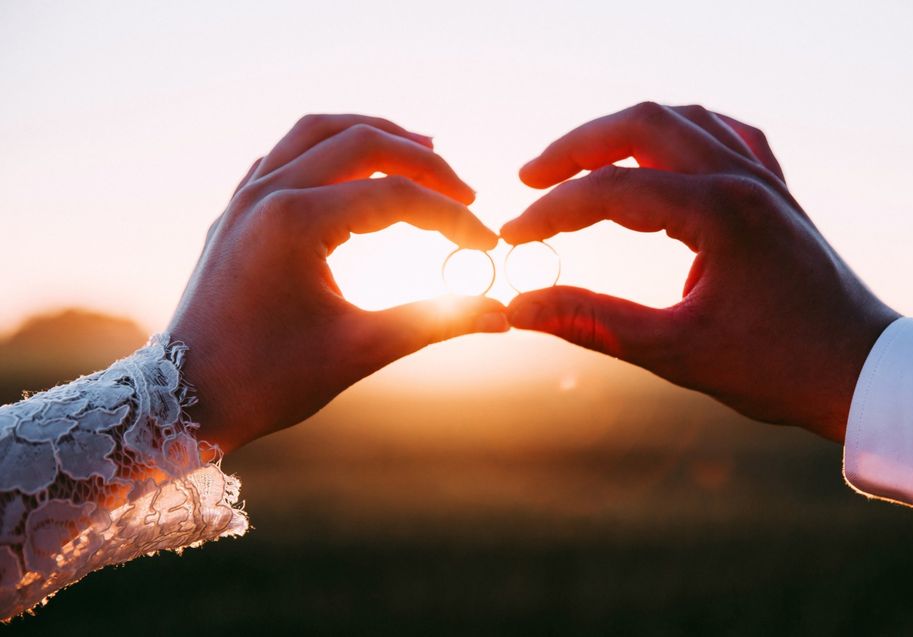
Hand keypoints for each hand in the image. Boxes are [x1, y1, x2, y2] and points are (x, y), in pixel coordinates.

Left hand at [169, 114, 506, 452]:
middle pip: (362, 143)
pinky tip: (357, 167)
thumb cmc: (268, 380)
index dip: (451, 218)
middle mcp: (267, 193)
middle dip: (423, 163)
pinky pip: (288, 151)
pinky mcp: (238, 208)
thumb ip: (435, 322)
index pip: (396, 198)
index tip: (486, 245)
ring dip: (375, 135)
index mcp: (295, 222)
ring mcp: (246, 195)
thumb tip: (503, 316)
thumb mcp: (360, 350)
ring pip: (319, 131)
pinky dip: (332, 147)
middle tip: (465, 193)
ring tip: (424, 150)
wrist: (186, 400)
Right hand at [501, 102, 898, 441]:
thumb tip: (519, 308)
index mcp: (719, 213)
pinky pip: (724, 136)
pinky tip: (662, 153)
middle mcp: (743, 180)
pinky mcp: (776, 193)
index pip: (610, 191)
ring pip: (681, 120)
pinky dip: (680, 135)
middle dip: (576, 147)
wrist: (863, 373)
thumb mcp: (675, 352)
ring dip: (622, 134)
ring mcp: (764, 180)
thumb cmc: (779, 369)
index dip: (550, 212)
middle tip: (529, 178)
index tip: (512, 236)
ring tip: (578, 165)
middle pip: (642, 125)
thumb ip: (591, 324)